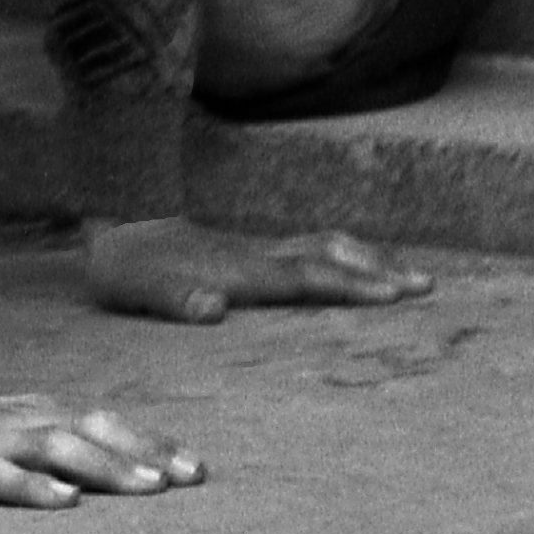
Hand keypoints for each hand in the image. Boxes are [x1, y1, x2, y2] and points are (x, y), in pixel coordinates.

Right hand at [0, 343, 201, 505]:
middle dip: (144, 452)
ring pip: (53, 446)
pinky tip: (63, 502)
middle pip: (89, 428)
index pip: (98, 421)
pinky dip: (31, 485)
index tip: (196, 468)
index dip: (149, 441)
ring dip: (104, 466)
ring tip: (148, 489)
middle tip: (193, 478)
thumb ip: (34, 441)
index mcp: (23, 413)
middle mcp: (10, 420)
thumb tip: (91, 463)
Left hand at [83, 214, 430, 323]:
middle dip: (379, 271)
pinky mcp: (247, 253)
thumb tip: (211, 308)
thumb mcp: (136, 288)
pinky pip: (308, 252)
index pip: (306, 279)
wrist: (106, 224)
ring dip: (366, 260)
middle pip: (328, 258)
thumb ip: (173, 298)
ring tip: (408, 273)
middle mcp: (255, 257)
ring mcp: (253, 251)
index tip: (395, 294)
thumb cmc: (122, 266)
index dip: (349, 287)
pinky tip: (353, 267)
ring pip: (322, 249)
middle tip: (428, 284)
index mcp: (239, 272)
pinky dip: (342, 258)